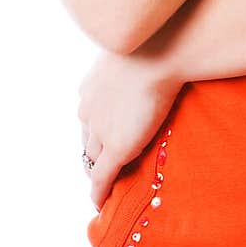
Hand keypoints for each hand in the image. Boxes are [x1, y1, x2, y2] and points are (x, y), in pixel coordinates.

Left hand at [77, 48, 183, 210]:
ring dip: (98, 172)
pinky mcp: (116, 148)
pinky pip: (101, 178)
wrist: (157, 53)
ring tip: (107, 185)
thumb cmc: (155, 45)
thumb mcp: (134, 55)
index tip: (102, 139)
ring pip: (93, 159)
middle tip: (104, 167)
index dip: (96, 131)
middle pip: (88, 140)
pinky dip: (99, 192)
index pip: (90, 117)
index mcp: (91, 87)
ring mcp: (101, 130)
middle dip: (94, 153)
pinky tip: (101, 202)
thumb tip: (152, 60)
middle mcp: (89, 109)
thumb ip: (134, 66)